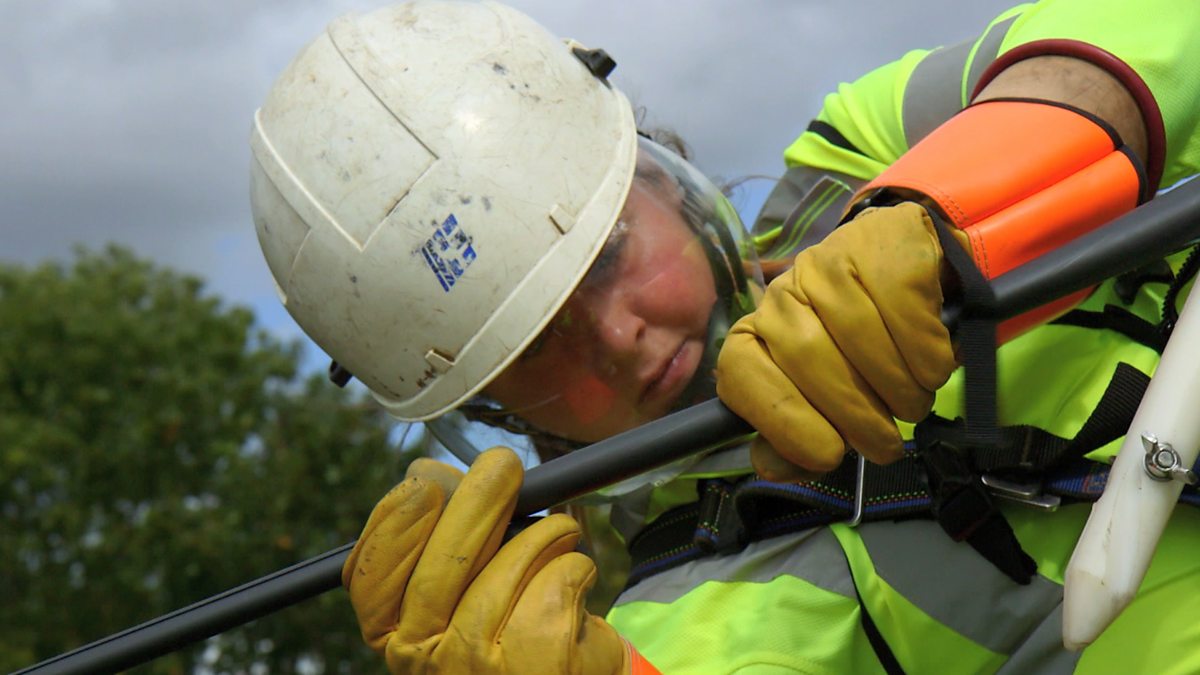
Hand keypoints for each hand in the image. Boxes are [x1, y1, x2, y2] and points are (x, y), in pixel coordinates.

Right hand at [342, 448, 654, 673]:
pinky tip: (574, 570)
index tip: (423, 483)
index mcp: (394, 634)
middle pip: (441, 569)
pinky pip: (556, 582)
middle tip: (501, 463)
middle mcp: (425, 660)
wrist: (560, 674)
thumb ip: (435, 534)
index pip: (371, 579)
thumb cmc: (504, 619)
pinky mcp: (539, 663)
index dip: (395, 526)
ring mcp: (478, 668)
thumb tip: (425, 472)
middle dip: (475, 502)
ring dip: (541, 534)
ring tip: (558, 530)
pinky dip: (572, 563)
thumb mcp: (457, 583)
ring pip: (505, 569)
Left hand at [716, 202, 955, 479]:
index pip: (742, 372)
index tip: (829, 454)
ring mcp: (832, 261)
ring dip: (898, 388)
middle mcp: (785, 292)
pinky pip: (906, 310)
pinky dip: (927, 354)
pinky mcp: (886, 245)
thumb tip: (771, 466)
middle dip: (855, 416)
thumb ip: (793, 435)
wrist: (909, 271)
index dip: (783, 421)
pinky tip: (933, 368)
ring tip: (912, 405)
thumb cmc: (862, 348)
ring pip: (860, 336)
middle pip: (807, 359)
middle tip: (885, 444)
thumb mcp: (825, 396)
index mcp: (758, 331)